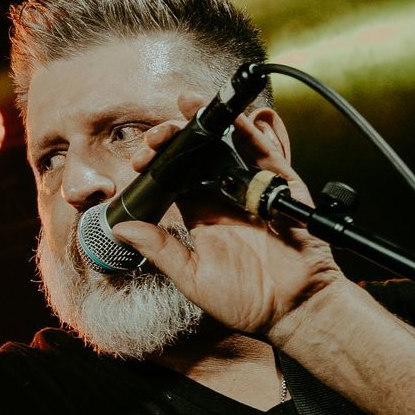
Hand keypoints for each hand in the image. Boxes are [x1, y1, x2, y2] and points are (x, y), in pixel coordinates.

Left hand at [110, 95, 343, 341]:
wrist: (293, 311)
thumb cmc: (245, 302)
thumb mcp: (192, 277)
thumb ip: (160, 249)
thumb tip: (120, 228)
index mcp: (201, 216)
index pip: (173, 178)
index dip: (156, 163)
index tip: (139, 160)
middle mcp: (224, 197)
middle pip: (197, 155)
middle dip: (176, 138)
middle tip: (157, 136)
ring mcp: (252, 190)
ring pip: (228, 146)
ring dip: (208, 123)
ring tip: (187, 103)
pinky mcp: (281, 188)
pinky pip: (266, 154)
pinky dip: (251, 132)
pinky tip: (232, 118)